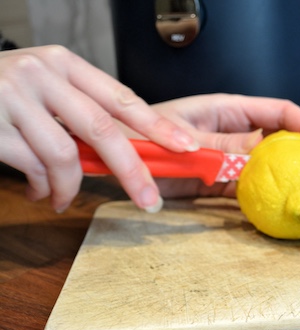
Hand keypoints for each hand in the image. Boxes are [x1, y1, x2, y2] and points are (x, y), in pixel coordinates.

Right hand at [0, 45, 198, 211]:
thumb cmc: (5, 92)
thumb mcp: (46, 88)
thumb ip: (82, 112)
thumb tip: (130, 152)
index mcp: (64, 64)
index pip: (122, 97)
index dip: (157, 125)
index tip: (185, 145)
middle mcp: (41, 75)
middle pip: (104, 130)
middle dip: (132, 170)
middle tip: (150, 199)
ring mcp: (14, 99)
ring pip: (65, 157)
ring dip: (72, 188)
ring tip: (65, 198)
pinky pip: (34, 169)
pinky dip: (45, 188)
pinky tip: (42, 191)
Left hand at [143, 93, 299, 198]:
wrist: (118, 161)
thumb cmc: (144, 137)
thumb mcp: (187, 139)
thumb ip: (224, 146)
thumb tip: (263, 150)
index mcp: (229, 109)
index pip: (279, 111)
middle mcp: (234, 131)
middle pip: (279, 139)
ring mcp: (229, 157)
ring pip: (266, 166)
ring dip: (285, 179)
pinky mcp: (219, 180)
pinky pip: (247, 187)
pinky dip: (261, 197)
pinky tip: (275, 207)